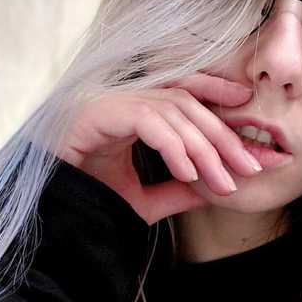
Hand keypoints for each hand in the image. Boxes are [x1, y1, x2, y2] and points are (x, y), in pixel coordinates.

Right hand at [56, 73, 260, 224]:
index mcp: (135, 112)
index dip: (214, 88)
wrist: (51, 214)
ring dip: (204, 150)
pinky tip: (188, 173)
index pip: (182, 89)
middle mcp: (123, 100)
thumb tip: (218, 188)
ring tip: (223, 182)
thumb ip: (180, 190)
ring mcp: (108, 104)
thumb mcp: (146, 199)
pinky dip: (173, 147)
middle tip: (250, 167)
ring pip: (172, 112)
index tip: (244, 102)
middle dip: (222, 136)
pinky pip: (147, 122)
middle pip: (186, 103)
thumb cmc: (92, 200)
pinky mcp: (96, 115)